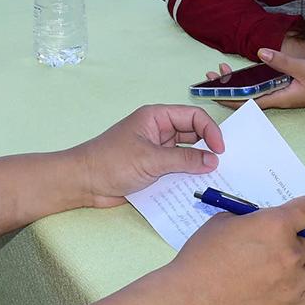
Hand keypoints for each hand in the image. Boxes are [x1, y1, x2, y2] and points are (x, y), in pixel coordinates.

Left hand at [69, 104, 223, 207]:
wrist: (83, 182)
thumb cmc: (110, 162)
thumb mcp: (151, 160)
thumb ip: (183, 160)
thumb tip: (212, 161)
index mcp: (156, 117)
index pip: (193, 116)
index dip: (210, 131)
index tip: (220, 150)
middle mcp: (158, 131)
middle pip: (192, 134)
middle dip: (206, 149)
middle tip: (220, 166)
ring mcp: (156, 150)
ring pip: (186, 154)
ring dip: (197, 165)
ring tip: (211, 179)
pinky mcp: (153, 168)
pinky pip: (176, 170)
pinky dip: (186, 177)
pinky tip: (195, 188)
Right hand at [165, 195, 304, 304]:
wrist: (191, 298)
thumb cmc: (202, 257)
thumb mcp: (225, 221)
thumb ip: (254, 218)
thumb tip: (268, 220)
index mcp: (276, 226)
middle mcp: (290, 253)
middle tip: (291, 242)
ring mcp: (293, 283)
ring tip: (299, 263)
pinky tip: (296, 284)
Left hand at [199, 48, 304, 116]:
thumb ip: (283, 62)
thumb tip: (260, 53)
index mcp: (280, 98)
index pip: (247, 101)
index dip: (228, 97)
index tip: (211, 91)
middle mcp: (278, 97)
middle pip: (246, 95)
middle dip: (227, 87)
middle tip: (210, 74)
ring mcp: (282, 92)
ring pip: (254, 89)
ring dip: (238, 81)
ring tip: (221, 71)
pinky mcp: (288, 86)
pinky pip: (264, 83)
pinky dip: (252, 77)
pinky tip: (245, 69)